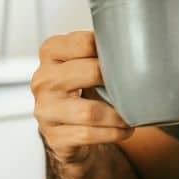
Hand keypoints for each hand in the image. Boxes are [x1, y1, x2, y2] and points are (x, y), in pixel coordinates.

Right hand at [31, 30, 133, 161]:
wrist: (65, 128)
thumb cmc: (79, 88)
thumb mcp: (82, 63)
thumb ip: (99, 51)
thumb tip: (135, 47)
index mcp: (51, 52)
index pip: (84, 42)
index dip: (111, 51)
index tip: (127, 59)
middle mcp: (44, 79)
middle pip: (91, 72)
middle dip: (118, 82)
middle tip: (135, 87)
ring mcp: (46, 109)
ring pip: (90, 112)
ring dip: (118, 115)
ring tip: (131, 114)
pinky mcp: (54, 136)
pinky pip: (89, 135)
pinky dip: (113, 133)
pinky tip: (123, 129)